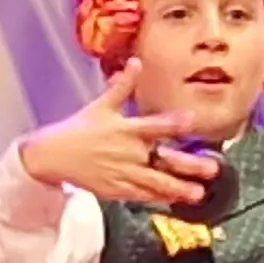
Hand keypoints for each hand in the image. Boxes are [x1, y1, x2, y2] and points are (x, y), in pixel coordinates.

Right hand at [15, 64, 214, 206]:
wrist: (52, 156)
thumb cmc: (78, 129)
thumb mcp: (100, 105)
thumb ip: (122, 86)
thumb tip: (135, 62)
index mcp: (126, 129)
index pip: (155, 125)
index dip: (174, 123)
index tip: (192, 121)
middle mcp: (128, 153)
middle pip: (163, 160)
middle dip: (189, 166)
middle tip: (211, 169)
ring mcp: (122, 173)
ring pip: (156, 183)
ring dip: (178, 189)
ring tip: (198, 193)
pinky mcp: (115, 190)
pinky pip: (140, 195)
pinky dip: (157, 198)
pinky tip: (172, 200)